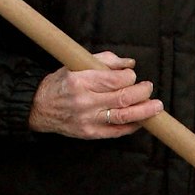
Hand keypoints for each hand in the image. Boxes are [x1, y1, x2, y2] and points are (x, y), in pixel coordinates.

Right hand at [29, 51, 162, 136]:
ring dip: (144, 111)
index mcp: (81, 81)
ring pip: (123, 117)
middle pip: (123, 98)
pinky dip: (132, 126)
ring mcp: (87, 120)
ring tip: (156, 107)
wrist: (39, 107)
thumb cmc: (60, 83)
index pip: (116, 80)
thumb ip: (105, 61)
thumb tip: (130, 63)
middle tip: (149, 88)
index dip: (130, 77)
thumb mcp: (76, 65)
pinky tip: (140, 120)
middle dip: (142, 93)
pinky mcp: (90, 133)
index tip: (133, 75)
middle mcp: (85, 101)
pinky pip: (117, 132)